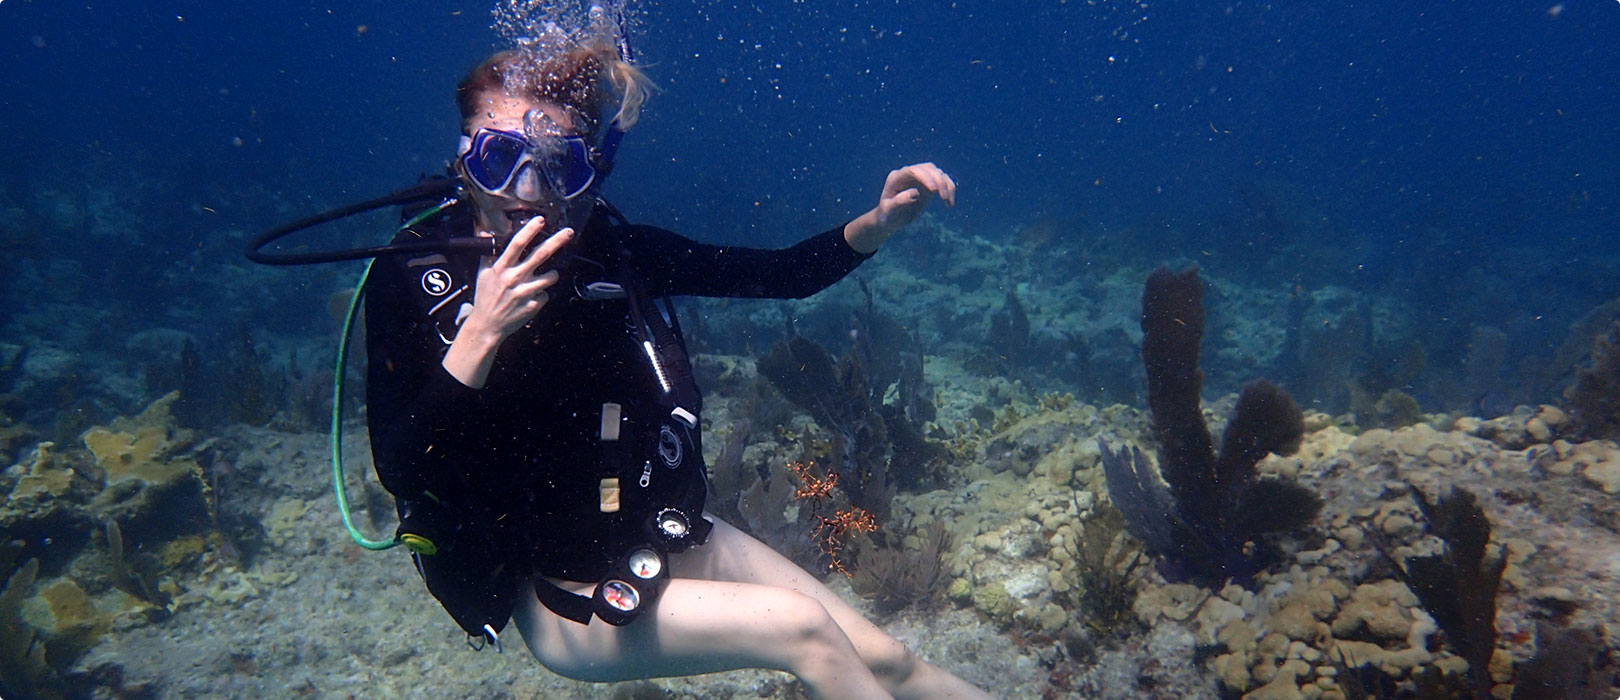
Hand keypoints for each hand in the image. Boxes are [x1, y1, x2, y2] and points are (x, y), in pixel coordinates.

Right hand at [468, 216, 572, 339]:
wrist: (488, 325)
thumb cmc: (486, 297)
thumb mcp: (482, 273)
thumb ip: (488, 252)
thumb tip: (484, 231)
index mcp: (501, 268)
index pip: (517, 243)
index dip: (530, 230)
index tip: (540, 220)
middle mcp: (515, 278)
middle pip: (540, 255)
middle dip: (557, 241)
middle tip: (569, 232)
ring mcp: (526, 292)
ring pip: (551, 276)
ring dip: (552, 274)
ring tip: (546, 276)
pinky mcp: (534, 305)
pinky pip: (546, 294)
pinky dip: (541, 294)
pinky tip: (531, 297)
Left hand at [876, 162, 956, 228]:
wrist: (891, 219)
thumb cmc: (887, 216)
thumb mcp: (890, 211)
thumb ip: (899, 201)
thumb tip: (914, 193)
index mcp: (896, 178)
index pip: (912, 171)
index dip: (925, 177)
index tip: (934, 190)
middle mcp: (908, 174)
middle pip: (927, 169)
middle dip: (938, 180)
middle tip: (944, 197)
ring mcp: (919, 177)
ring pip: (937, 172)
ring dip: (946, 185)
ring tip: (948, 202)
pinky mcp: (928, 184)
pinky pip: (942, 181)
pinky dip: (949, 189)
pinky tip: (949, 203)